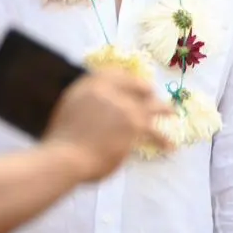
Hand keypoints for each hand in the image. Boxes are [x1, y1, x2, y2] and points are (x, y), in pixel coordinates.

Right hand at [45, 70, 172, 180]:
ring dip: (164, 109)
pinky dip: (163, 141)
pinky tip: (170, 146)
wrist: (63, 159)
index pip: (117, 74)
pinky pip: (155, 133)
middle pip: (140, 87)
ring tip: (172, 113)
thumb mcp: (70, 109)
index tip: (138, 85)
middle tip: (154, 98)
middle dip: (149, 94)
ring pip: (153, 106)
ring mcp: (125, 107)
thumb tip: (104, 103)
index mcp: (90, 85)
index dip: (130, 80)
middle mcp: (111, 91)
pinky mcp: (135, 127)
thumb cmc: (60, 141)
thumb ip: (89, 101)